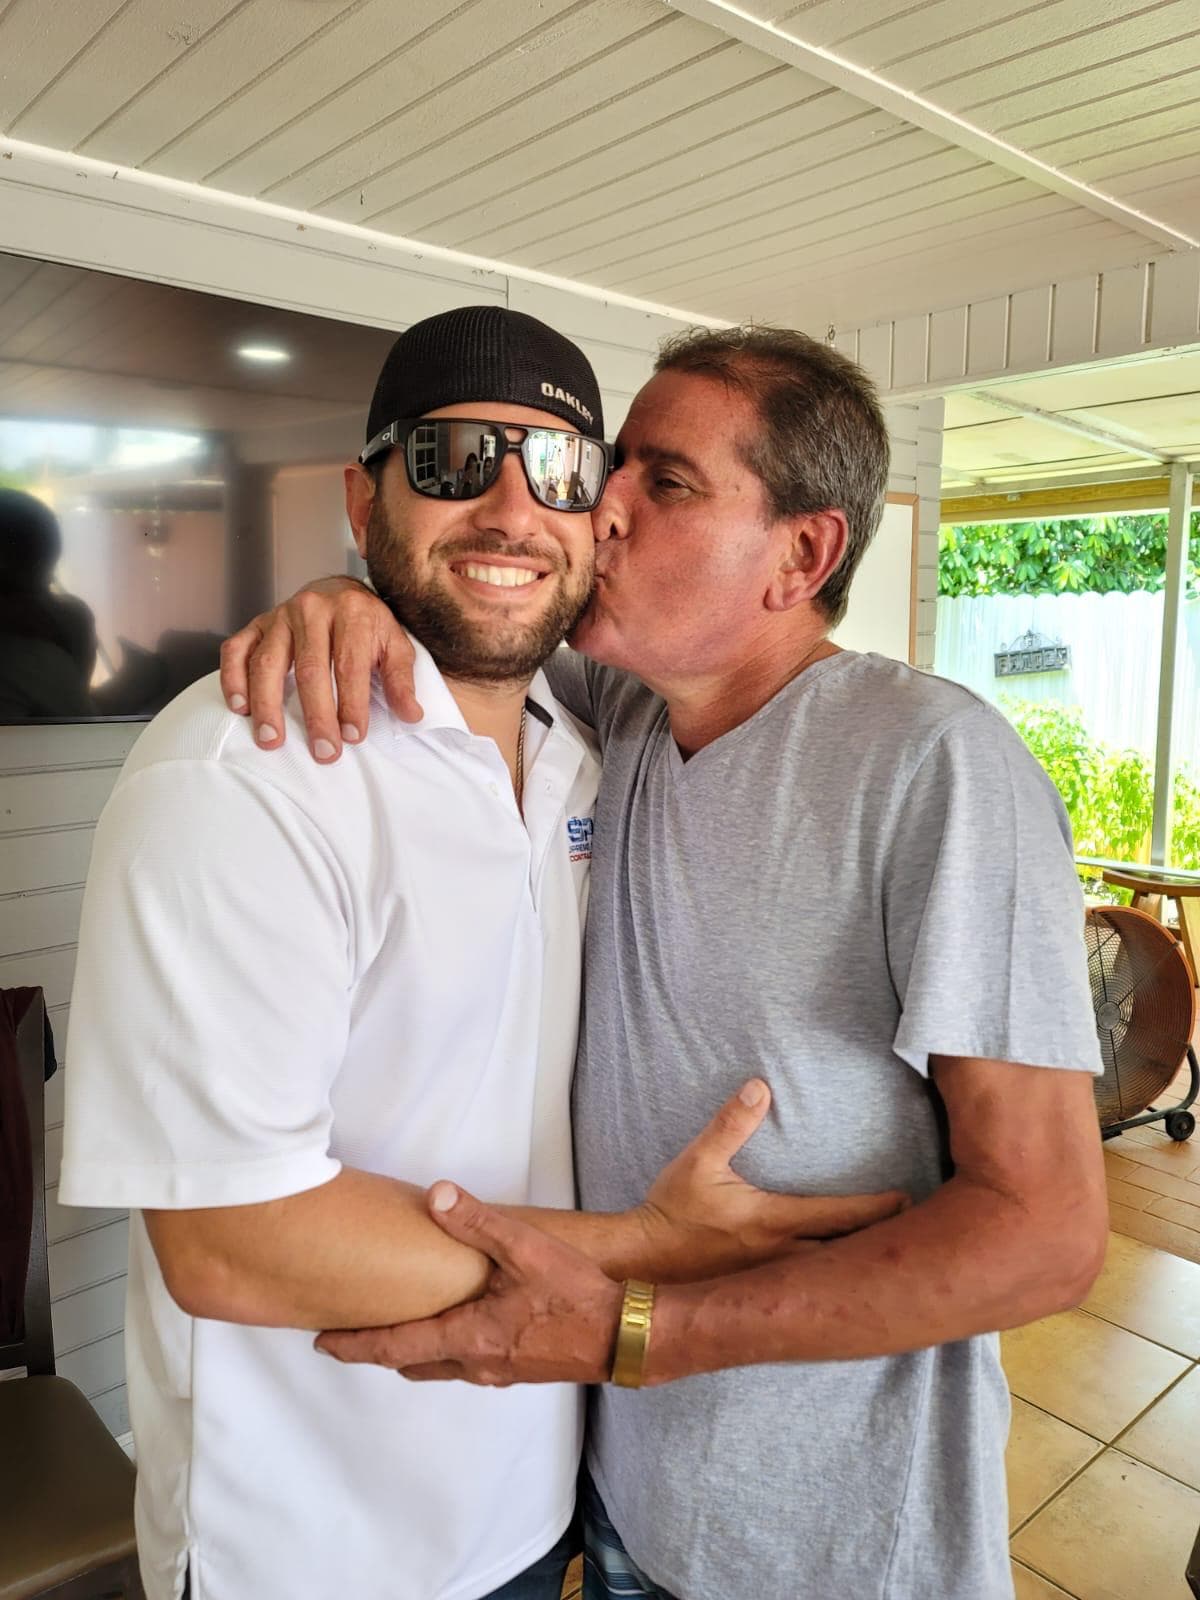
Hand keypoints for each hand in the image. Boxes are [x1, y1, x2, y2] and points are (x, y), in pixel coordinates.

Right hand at [219, 578, 419, 760]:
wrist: (341, 591)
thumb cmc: (369, 626)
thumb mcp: (396, 645)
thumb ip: (402, 679)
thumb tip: (412, 716)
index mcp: (352, 614)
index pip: (350, 665)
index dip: (352, 704)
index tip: (353, 737)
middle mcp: (312, 610)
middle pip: (310, 668)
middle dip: (316, 715)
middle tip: (323, 752)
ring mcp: (279, 616)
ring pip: (268, 662)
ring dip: (267, 704)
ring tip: (272, 740)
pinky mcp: (257, 624)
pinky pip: (236, 650)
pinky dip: (233, 678)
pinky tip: (240, 707)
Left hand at [316, 1182, 623, 1385]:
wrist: (626, 1338)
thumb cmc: (577, 1297)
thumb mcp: (526, 1250)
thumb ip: (478, 1222)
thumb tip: (434, 1196)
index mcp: (468, 1337)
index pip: (395, 1346)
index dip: (355, 1344)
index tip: (322, 1343)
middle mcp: (476, 1364)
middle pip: (411, 1364)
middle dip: (378, 1351)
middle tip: (349, 1336)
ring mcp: (499, 1372)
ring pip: (440, 1367)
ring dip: (413, 1352)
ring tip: (397, 1330)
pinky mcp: (520, 1370)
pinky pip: (467, 1365)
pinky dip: (445, 1351)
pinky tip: (458, 1329)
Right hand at [635, 1079, 908, 1280]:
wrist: (641, 1263)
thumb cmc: (670, 1212)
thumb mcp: (697, 1161)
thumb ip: (730, 1123)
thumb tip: (759, 1086)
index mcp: (772, 1223)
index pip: (837, 1216)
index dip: (876, 1208)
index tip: (908, 1199)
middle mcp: (780, 1257)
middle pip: (847, 1254)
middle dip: (882, 1245)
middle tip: (921, 1234)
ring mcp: (772, 1280)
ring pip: (831, 1277)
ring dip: (860, 1267)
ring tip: (892, 1259)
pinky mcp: (760, 1292)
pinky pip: (808, 1292)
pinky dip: (833, 1285)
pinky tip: (846, 1288)